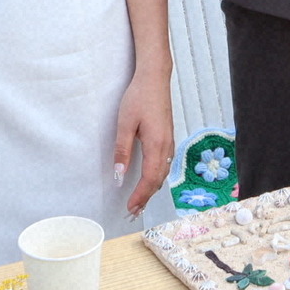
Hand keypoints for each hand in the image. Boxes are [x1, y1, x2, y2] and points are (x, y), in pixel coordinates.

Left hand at [113, 67, 174, 217]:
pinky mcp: (168, 136)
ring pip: (164, 173)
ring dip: (152, 188)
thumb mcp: (125, 124)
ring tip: (141, 200)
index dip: (140, 195)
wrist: (155, 78)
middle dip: (146, 197)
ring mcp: (170, 141)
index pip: (149, 179)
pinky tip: (151, 179)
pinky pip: (166, 164)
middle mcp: (167, 147)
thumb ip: (122, 151)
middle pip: (158, 180)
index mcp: (156, 145)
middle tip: (134, 211)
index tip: (130, 208)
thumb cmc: (138, 98)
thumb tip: (119, 175)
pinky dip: (158, 177)